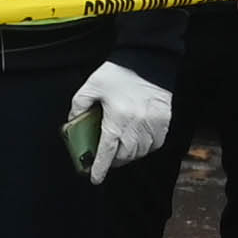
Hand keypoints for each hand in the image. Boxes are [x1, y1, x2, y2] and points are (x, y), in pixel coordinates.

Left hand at [65, 62, 173, 183]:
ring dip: (129, 156)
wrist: (148, 58)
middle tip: (106, 160)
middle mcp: (137, 124)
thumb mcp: (90, 87)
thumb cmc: (118, 73)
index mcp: (117, 118)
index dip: (100, 168)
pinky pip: (156, 143)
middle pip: (126, 155)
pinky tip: (137, 143)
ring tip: (120, 152)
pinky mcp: (165, 119)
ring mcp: (154, 122)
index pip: (108, 151)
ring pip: (141, 151)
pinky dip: (146, 148)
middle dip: (114, 162)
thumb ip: (78, 106)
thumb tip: (72, 122)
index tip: (95, 178)